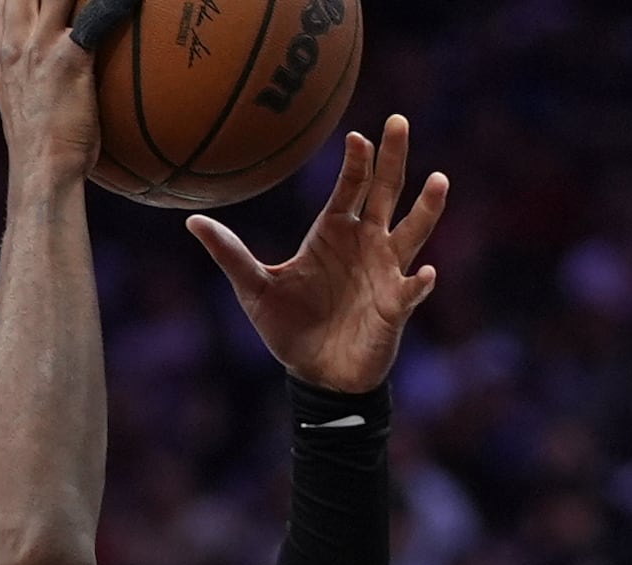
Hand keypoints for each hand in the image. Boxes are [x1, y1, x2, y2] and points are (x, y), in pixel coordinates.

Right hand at [0, 0, 101, 188]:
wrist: (42, 173)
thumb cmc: (42, 148)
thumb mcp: (21, 107)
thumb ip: (27, 79)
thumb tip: (47, 74)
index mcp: (4, 54)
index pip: (3, 3)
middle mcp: (16, 43)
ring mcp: (38, 46)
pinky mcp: (67, 57)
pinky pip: (95, 15)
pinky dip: (112, 4)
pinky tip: (128, 2)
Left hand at [190, 114, 449, 393]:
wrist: (315, 375)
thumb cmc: (289, 328)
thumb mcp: (254, 289)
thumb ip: (230, 254)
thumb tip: (192, 221)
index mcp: (335, 232)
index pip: (350, 186)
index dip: (355, 161)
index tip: (355, 136)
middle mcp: (366, 243)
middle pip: (386, 192)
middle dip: (394, 158)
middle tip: (399, 122)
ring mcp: (385, 272)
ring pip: (412, 232)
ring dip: (426, 208)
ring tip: (439, 180)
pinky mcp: (395, 307)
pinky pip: (410, 291)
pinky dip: (418, 282)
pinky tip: (424, 273)